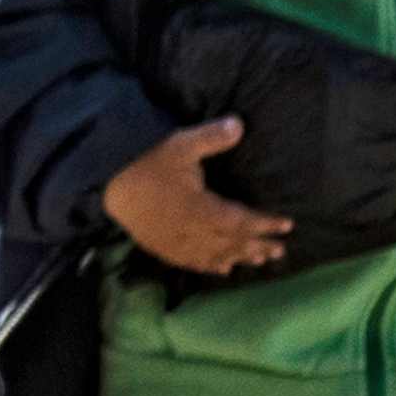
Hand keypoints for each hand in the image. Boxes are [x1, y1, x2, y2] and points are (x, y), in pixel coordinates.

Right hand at [101, 120, 292, 277]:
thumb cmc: (145, 162)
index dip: (265, 224)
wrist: (108, 185)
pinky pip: (193, 262)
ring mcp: (178, 243)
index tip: (287, 225)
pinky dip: (211, 267)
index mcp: (202, 209)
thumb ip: (211, 137)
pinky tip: (223, 270)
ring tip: (260, 261)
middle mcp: (194, 231)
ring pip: (216, 256)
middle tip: (281, 251)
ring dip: (240, 258)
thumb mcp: (179, 144)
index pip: (242, 220)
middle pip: (232, 243)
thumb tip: (239, 125)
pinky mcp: (163, 248)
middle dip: (258, 246)